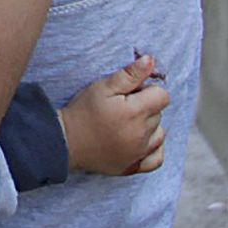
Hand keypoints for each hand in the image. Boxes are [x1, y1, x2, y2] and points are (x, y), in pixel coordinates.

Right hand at [57, 55, 168, 176]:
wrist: (64, 141)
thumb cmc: (82, 112)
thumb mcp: (102, 87)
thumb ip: (129, 74)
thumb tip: (150, 61)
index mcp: (136, 112)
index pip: (162, 96)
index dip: (147, 91)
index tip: (129, 94)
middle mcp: (142, 134)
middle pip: (159, 114)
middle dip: (145, 107)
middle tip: (121, 108)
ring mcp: (139, 153)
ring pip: (159, 134)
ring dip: (148, 127)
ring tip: (125, 124)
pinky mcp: (133, 166)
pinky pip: (157, 158)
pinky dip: (153, 149)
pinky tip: (140, 142)